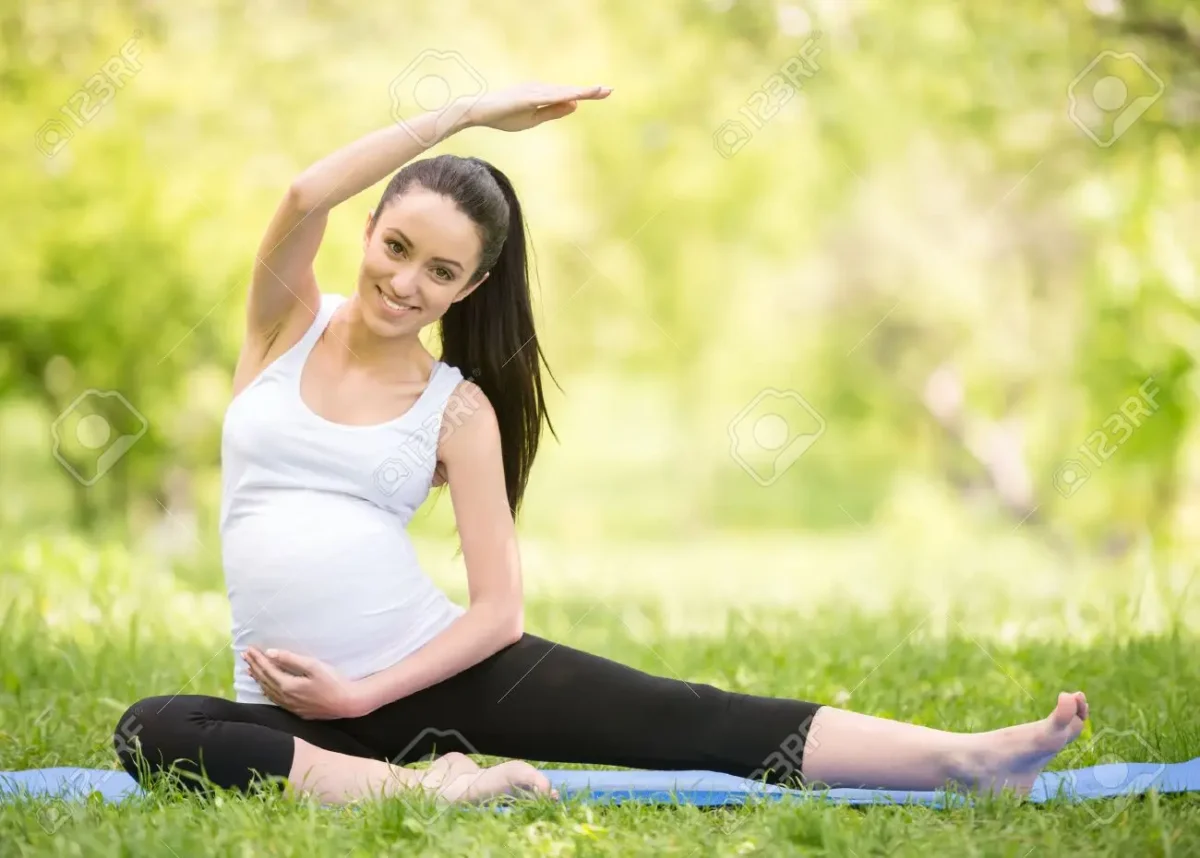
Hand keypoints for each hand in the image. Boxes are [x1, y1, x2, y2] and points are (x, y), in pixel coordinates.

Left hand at [243, 646, 364, 719]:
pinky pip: (275, 700)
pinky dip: (267, 691)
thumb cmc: (333, 682)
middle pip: (265, 680)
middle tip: (245, 656)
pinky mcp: (296, 711)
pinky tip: (265, 690)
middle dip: (255, 667)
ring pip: (268, 691)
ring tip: (250, 670)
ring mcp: (290, 706)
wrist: (347, 703)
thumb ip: (290, 659)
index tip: (249, 649)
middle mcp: (285, 698)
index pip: (267, 670)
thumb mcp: (313, 666)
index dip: (258, 659)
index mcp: (287, 685)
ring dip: (259, 679)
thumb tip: (270, 653)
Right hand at [460, 82, 611, 132]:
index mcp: (542, 95)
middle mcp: (540, 89)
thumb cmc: (504, 116)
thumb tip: (575, 105)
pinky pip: (548, 96)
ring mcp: (533, 91)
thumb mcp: (533, 118)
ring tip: (598, 91)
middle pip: (568, 91)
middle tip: (610, 90)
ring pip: (562, 92)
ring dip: (579, 91)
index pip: (568, 95)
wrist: (480, 112)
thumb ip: (553, 112)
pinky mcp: (526, 96)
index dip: (586, 93)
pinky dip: (562, 95)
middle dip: (589, 91)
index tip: (604, 92)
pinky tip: (574, 96)